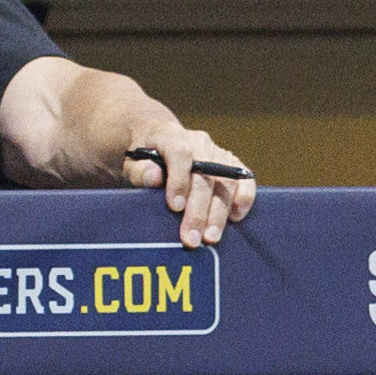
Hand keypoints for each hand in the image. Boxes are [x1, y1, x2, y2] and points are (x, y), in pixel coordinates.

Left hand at [123, 121, 256, 244]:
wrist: (158, 143)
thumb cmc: (141, 158)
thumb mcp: (130, 163)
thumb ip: (139, 170)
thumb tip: (154, 178)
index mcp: (170, 136)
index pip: (180, 154)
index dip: (179, 180)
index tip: (174, 207)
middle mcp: (199, 143)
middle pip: (204, 176)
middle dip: (198, 210)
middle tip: (191, 238)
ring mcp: (218, 154)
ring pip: (226, 182)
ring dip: (219, 212)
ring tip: (210, 238)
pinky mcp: (232, 165)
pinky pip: (244, 180)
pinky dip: (243, 198)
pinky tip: (235, 218)